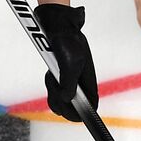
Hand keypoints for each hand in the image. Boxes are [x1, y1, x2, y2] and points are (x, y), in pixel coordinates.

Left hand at [35, 4, 98, 121]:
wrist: (58, 26)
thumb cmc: (68, 42)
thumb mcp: (70, 63)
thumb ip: (69, 83)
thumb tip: (67, 99)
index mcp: (89, 81)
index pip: (90, 106)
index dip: (83, 113)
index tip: (73, 114)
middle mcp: (81, 83)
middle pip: (72, 106)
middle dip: (61, 101)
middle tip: (56, 87)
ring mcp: (70, 80)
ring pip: (61, 99)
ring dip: (54, 91)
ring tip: (52, 76)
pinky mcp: (61, 76)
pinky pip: (54, 89)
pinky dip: (50, 84)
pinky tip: (50, 73)